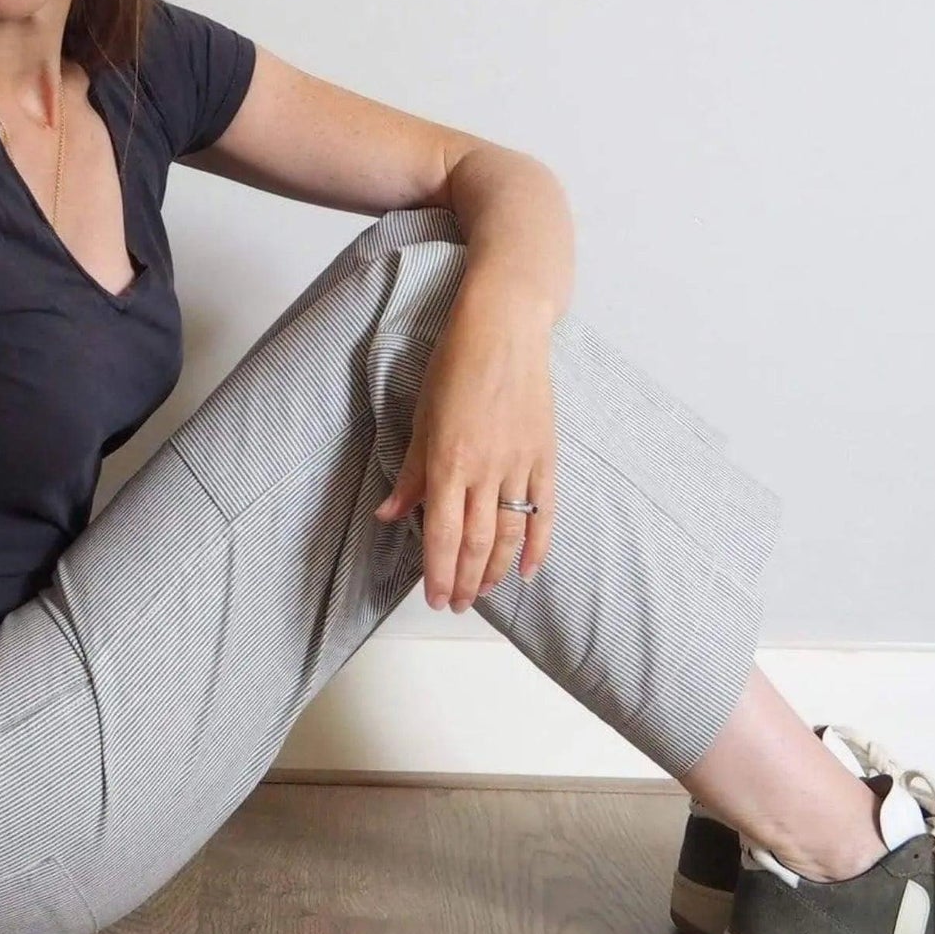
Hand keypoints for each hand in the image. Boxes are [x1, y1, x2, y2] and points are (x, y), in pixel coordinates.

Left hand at [372, 284, 557, 611]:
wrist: (504, 328)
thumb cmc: (454, 365)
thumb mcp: (421, 417)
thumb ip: (410, 473)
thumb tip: (389, 515)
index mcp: (448, 461)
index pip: (443, 534)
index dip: (440, 572)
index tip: (436, 598)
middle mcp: (485, 469)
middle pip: (478, 542)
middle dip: (466, 580)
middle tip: (458, 605)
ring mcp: (519, 463)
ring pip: (510, 532)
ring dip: (497, 570)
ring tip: (485, 593)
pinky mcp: (545, 455)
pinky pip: (544, 510)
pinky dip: (539, 544)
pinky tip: (530, 570)